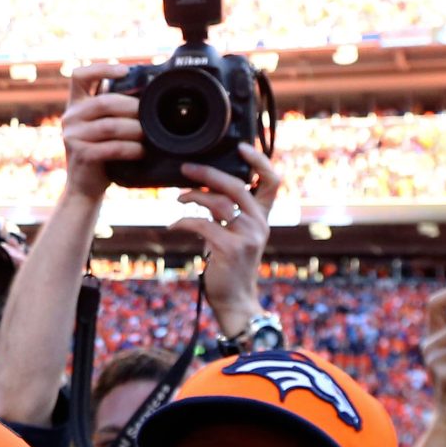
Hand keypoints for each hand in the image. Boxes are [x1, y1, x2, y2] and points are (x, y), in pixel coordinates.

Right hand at [60, 64, 144, 201]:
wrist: (84, 187)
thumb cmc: (100, 154)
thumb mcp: (101, 127)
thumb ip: (113, 110)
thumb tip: (146, 94)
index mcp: (75, 105)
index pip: (79, 76)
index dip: (102, 68)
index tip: (125, 70)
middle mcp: (70, 117)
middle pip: (104, 102)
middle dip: (132, 107)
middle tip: (151, 115)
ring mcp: (73, 136)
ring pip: (110, 126)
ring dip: (135, 130)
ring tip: (149, 135)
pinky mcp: (82, 155)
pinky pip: (112, 148)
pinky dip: (131, 149)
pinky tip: (141, 151)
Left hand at [173, 143, 282, 337]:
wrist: (234, 299)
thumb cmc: (230, 264)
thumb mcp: (236, 233)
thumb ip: (229, 210)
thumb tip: (203, 184)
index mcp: (263, 216)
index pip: (272, 181)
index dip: (259, 161)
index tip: (240, 146)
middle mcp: (260, 223)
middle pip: (236, 185)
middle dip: (208, 173)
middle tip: (186, 168)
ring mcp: (248, 236)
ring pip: (218, 202)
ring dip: (192, 196)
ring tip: (177, 198)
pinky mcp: (231, 249)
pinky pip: (202, 225)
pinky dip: (182, 222)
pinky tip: (173, 225)